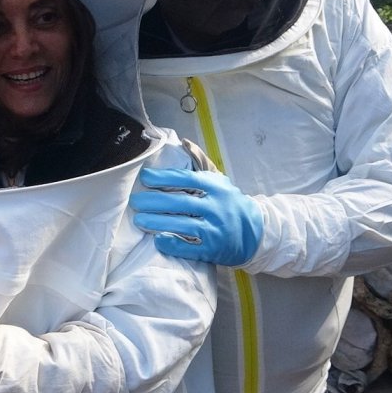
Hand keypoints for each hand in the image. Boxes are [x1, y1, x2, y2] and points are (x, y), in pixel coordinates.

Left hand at [130, 168, 263, 265]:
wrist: (256, 233)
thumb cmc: (230, 203)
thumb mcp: (220, 181)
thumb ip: (201, 164)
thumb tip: (183, 143)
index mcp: (216, 187)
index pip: (186, 179)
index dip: (164, 178)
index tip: (145, 178)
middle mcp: (216, 207)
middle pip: (180, 203)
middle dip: (154, 202)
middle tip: (134, 201)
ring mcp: (215, 229)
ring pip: (182, 225)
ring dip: (157, 223)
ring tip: (139, 220)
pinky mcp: (213, 249)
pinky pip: (190, 248)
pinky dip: (173, 243)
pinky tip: (158, 240)